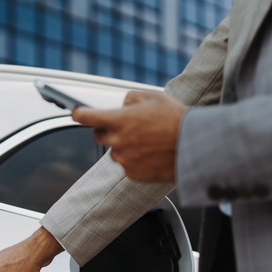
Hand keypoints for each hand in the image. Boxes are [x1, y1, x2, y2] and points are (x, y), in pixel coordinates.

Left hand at [72, 91, 188, 181]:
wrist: (195, 146)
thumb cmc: (176, 119)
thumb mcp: (153, 97)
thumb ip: (130, 98)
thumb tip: (121, 106)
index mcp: (119, 120)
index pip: (86, 117)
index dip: (79, 113)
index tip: (76, 113)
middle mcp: (117, 141)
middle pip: (98, 136)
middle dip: (107, 129)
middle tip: (126, 126)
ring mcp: (124, 160)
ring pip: (115, 151)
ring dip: (124, 146)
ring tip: (147, 140)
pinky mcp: (133, 174)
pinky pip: (127, 165)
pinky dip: (135, 160)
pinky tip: (152, 153)